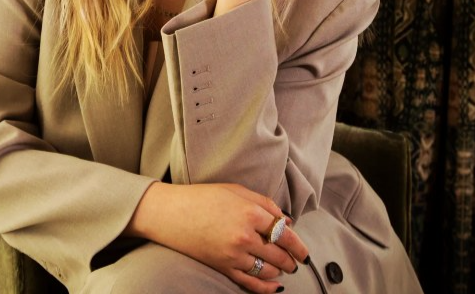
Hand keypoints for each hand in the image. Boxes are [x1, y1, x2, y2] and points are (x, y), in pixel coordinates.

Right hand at [126, 182, 308, 293]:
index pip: (285, 233)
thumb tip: (286, 220)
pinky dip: (266, 287)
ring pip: (268, 269)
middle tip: (297, 260)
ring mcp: (233, 255)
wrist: (170, 213)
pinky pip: (251, 282)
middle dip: (292, 259)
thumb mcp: (236, 190)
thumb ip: (265, 203)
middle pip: (280, 254)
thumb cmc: (202, 197)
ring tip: (284, 268)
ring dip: (281, 271)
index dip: (299, 245)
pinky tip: (275, 285)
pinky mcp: (223, 267)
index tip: (304, 251)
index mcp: (250, 213)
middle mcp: (245, 236)